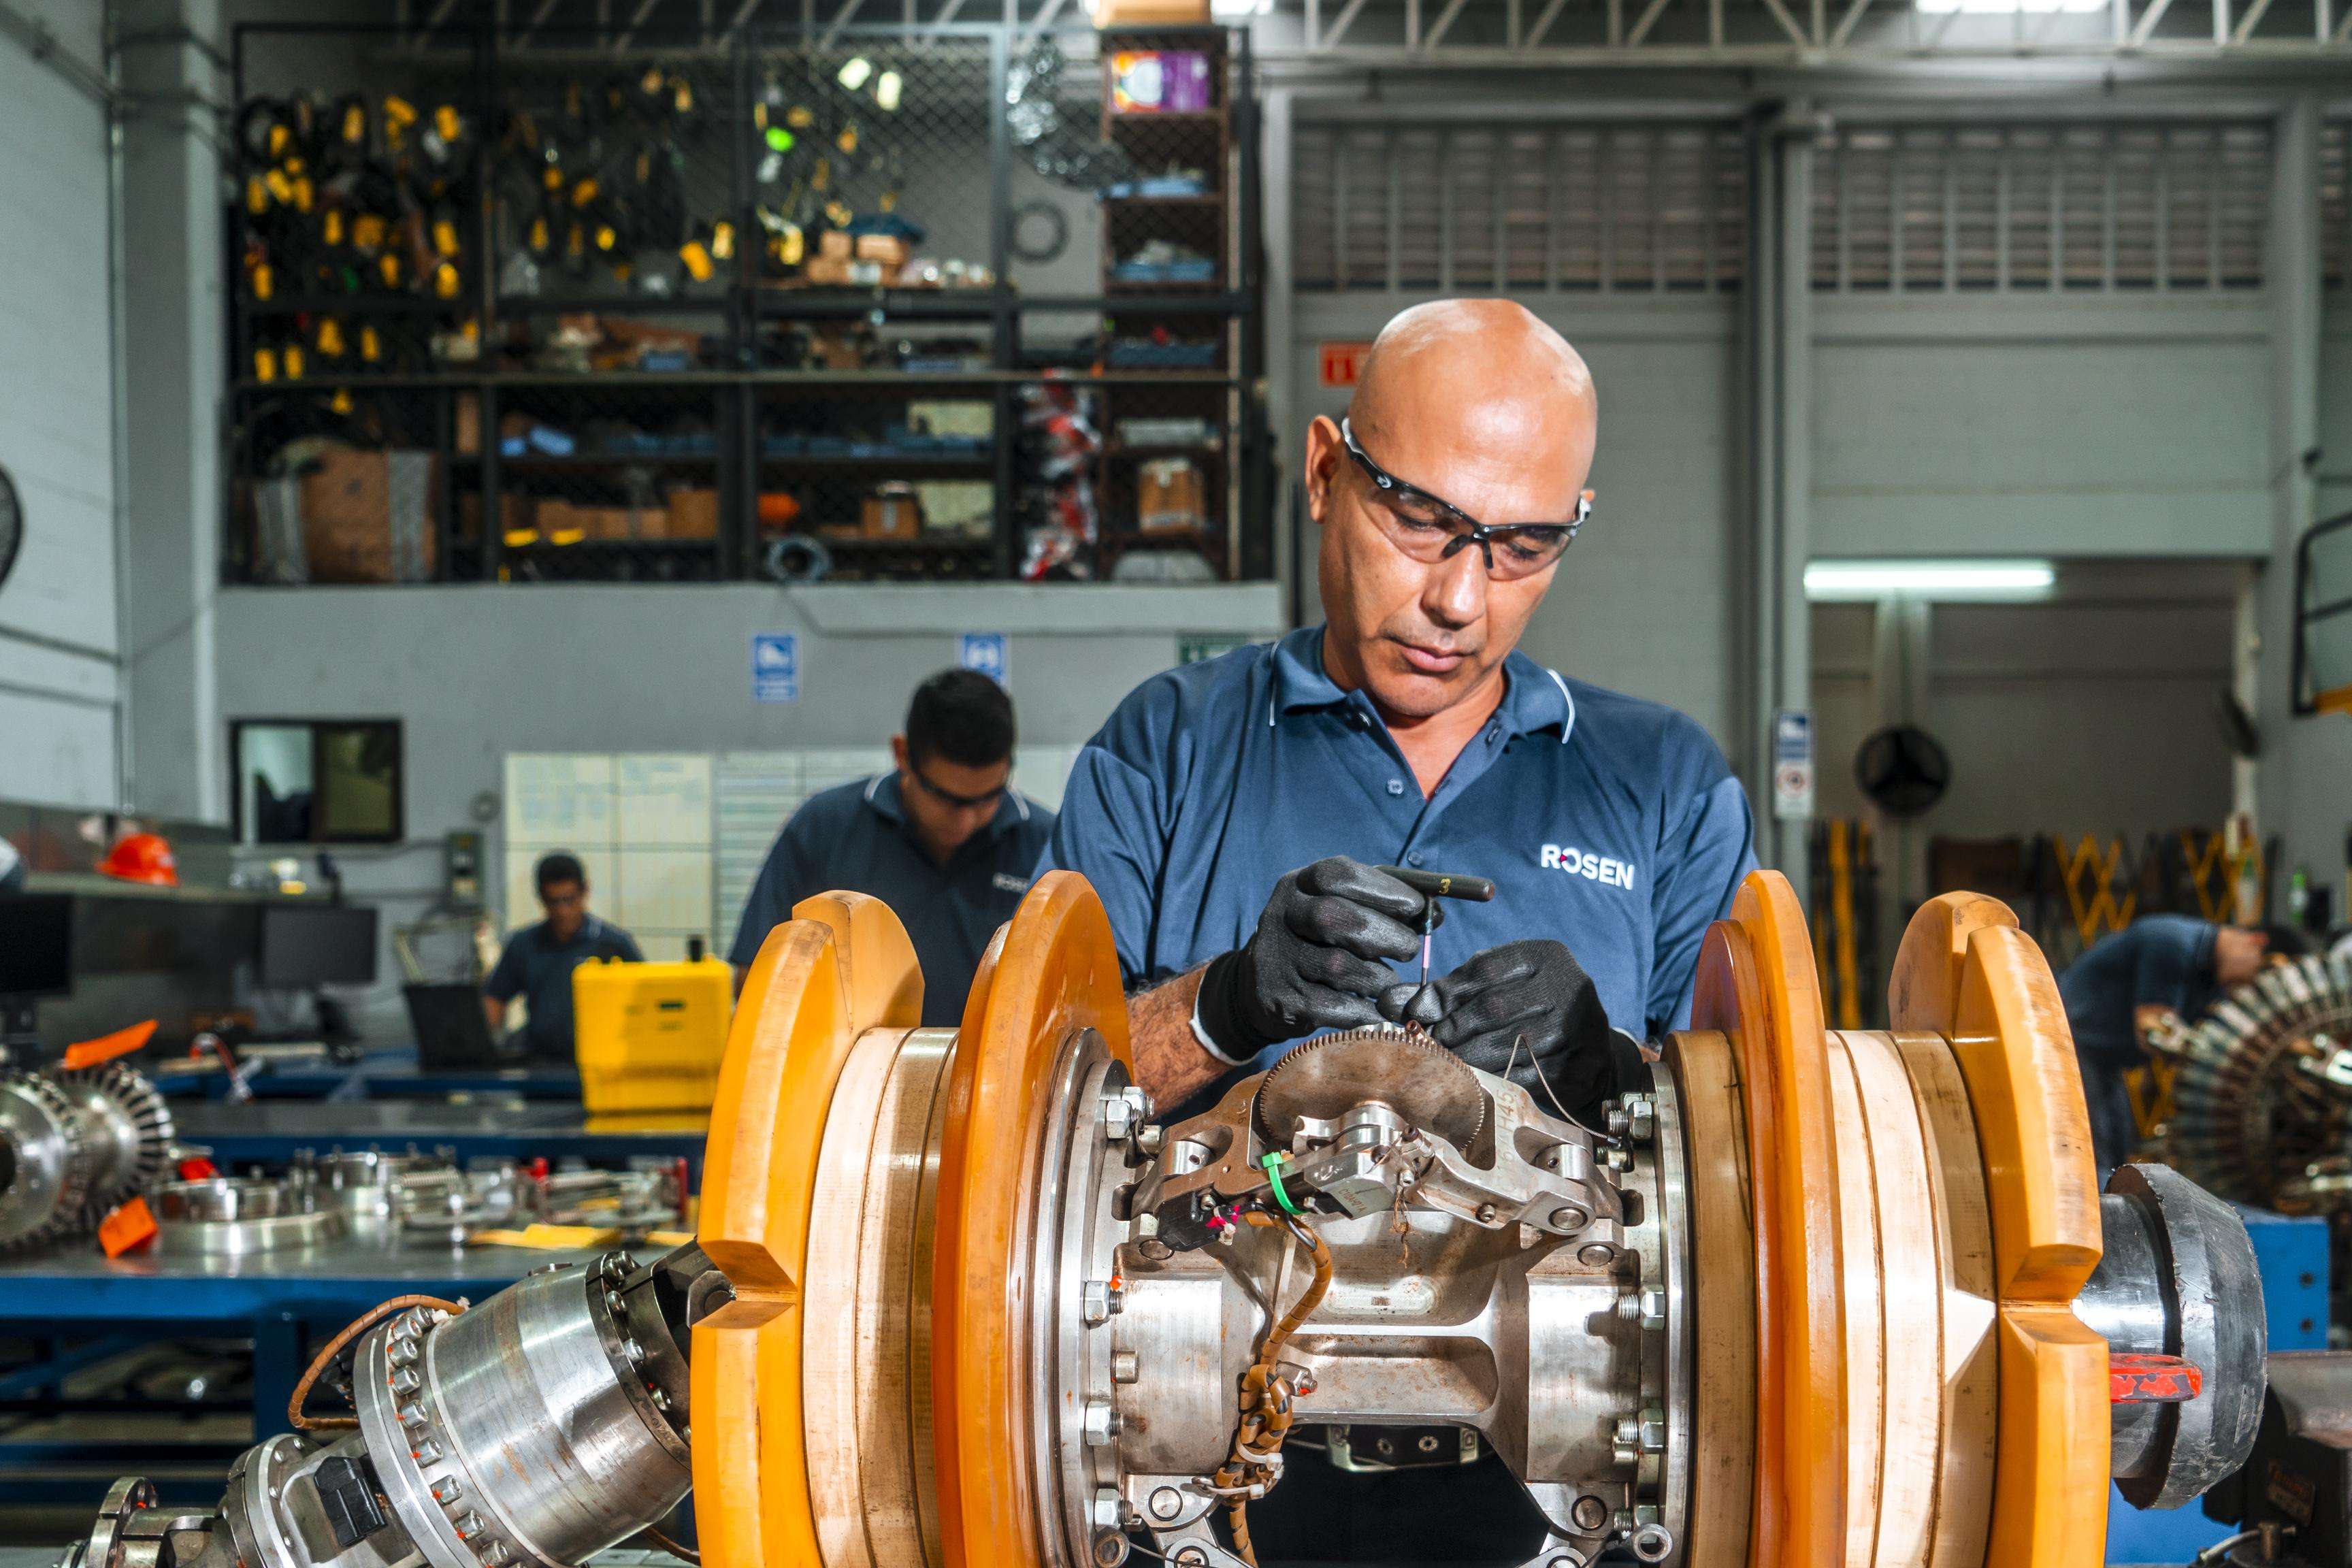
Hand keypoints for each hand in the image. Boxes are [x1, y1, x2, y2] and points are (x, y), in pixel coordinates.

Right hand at [1195, 857, 1433, 1059]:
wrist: (1259, 986)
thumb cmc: (1318, 940)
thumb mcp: (1339, 909)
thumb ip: (1384, 906)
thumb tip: (1435, 914)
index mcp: (1298, 885)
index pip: (1339, 875)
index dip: (1385, 890)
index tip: (1418, 907)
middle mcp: (1281, 917)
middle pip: (1335, 918)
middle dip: (1385, 934)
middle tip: (1409, 948)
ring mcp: (1278, 960)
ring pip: (1340, 967)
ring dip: (1378, 977)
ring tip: (1386, 982)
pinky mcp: (1283, 1000)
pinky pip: (1336, 1008)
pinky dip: (1366, 1011)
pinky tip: (1377, 1011)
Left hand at [1384, 939, 1617, 1114]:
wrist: (1586, 1052)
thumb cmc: (1526, 1013)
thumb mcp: (1494, 989)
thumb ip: (1447, 992)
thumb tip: (1390, 1002)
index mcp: (1544, 955)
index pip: (1485, 969)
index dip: (1445, 993)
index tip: (1415, 1013)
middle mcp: (1567, 983)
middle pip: (1494, 1008)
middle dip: (1451, 1030)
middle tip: (1424, 1047)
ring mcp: (1580, 1024)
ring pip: (1508, 1045)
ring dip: (1467, 1059)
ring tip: (1442, 1067)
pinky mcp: (1582, 1063)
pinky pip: (1527, 1076)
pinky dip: (1495, 1081)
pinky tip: (1474, 1085)